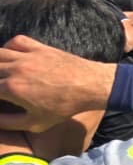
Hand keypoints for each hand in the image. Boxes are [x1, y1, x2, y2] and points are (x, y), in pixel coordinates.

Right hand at [0, 35, 115, 132]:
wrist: (91, 85)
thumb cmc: (65, 107)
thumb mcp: (35, 123)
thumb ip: (7, 122)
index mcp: (11, 88)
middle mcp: (15, 69)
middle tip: (0, 87)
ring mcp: (28, 56)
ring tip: (1, 73)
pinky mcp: (40, 48)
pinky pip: (17, 41)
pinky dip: (8, 46)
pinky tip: (10, 57)